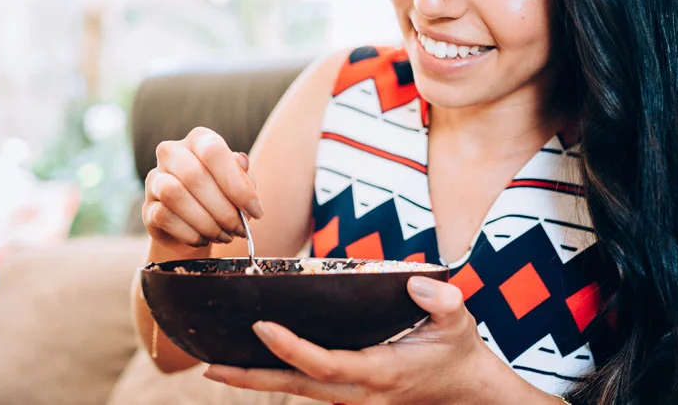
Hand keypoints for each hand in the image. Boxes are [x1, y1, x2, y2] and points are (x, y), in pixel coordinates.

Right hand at [143, 127, 261, 255]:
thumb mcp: (239, 185)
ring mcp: (155, 179)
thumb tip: (241, 163)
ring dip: (205, 221)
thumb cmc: (222, 198)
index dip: (237, 183)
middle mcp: (172, 153)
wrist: (196, 227)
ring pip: (174, 194)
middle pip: (193, 175)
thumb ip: (243, 175)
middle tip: (239, 229)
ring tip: (223, 235)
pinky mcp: (147, 207)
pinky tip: (203, 239)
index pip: (214, 151)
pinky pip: (164, 217)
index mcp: (199, 140)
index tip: (255, 211)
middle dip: (223, 209)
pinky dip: (190, 233)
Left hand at [203, 276, 505, 404]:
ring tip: (216, 363)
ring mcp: (352, 396)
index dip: (291, 348)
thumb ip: (443, 303)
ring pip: (297, 389)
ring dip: (257, 378)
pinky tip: (251, 360)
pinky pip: (306, 385)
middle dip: (252, 377)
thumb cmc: (458, 352)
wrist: (467, 392)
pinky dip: (277, 374)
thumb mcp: (459, 323)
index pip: (325, 363)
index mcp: (379, 371)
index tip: (262, 326)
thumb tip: (419, 283)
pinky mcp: (349, 392)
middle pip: (296, 386)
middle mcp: (359, 390)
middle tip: (210, 365)